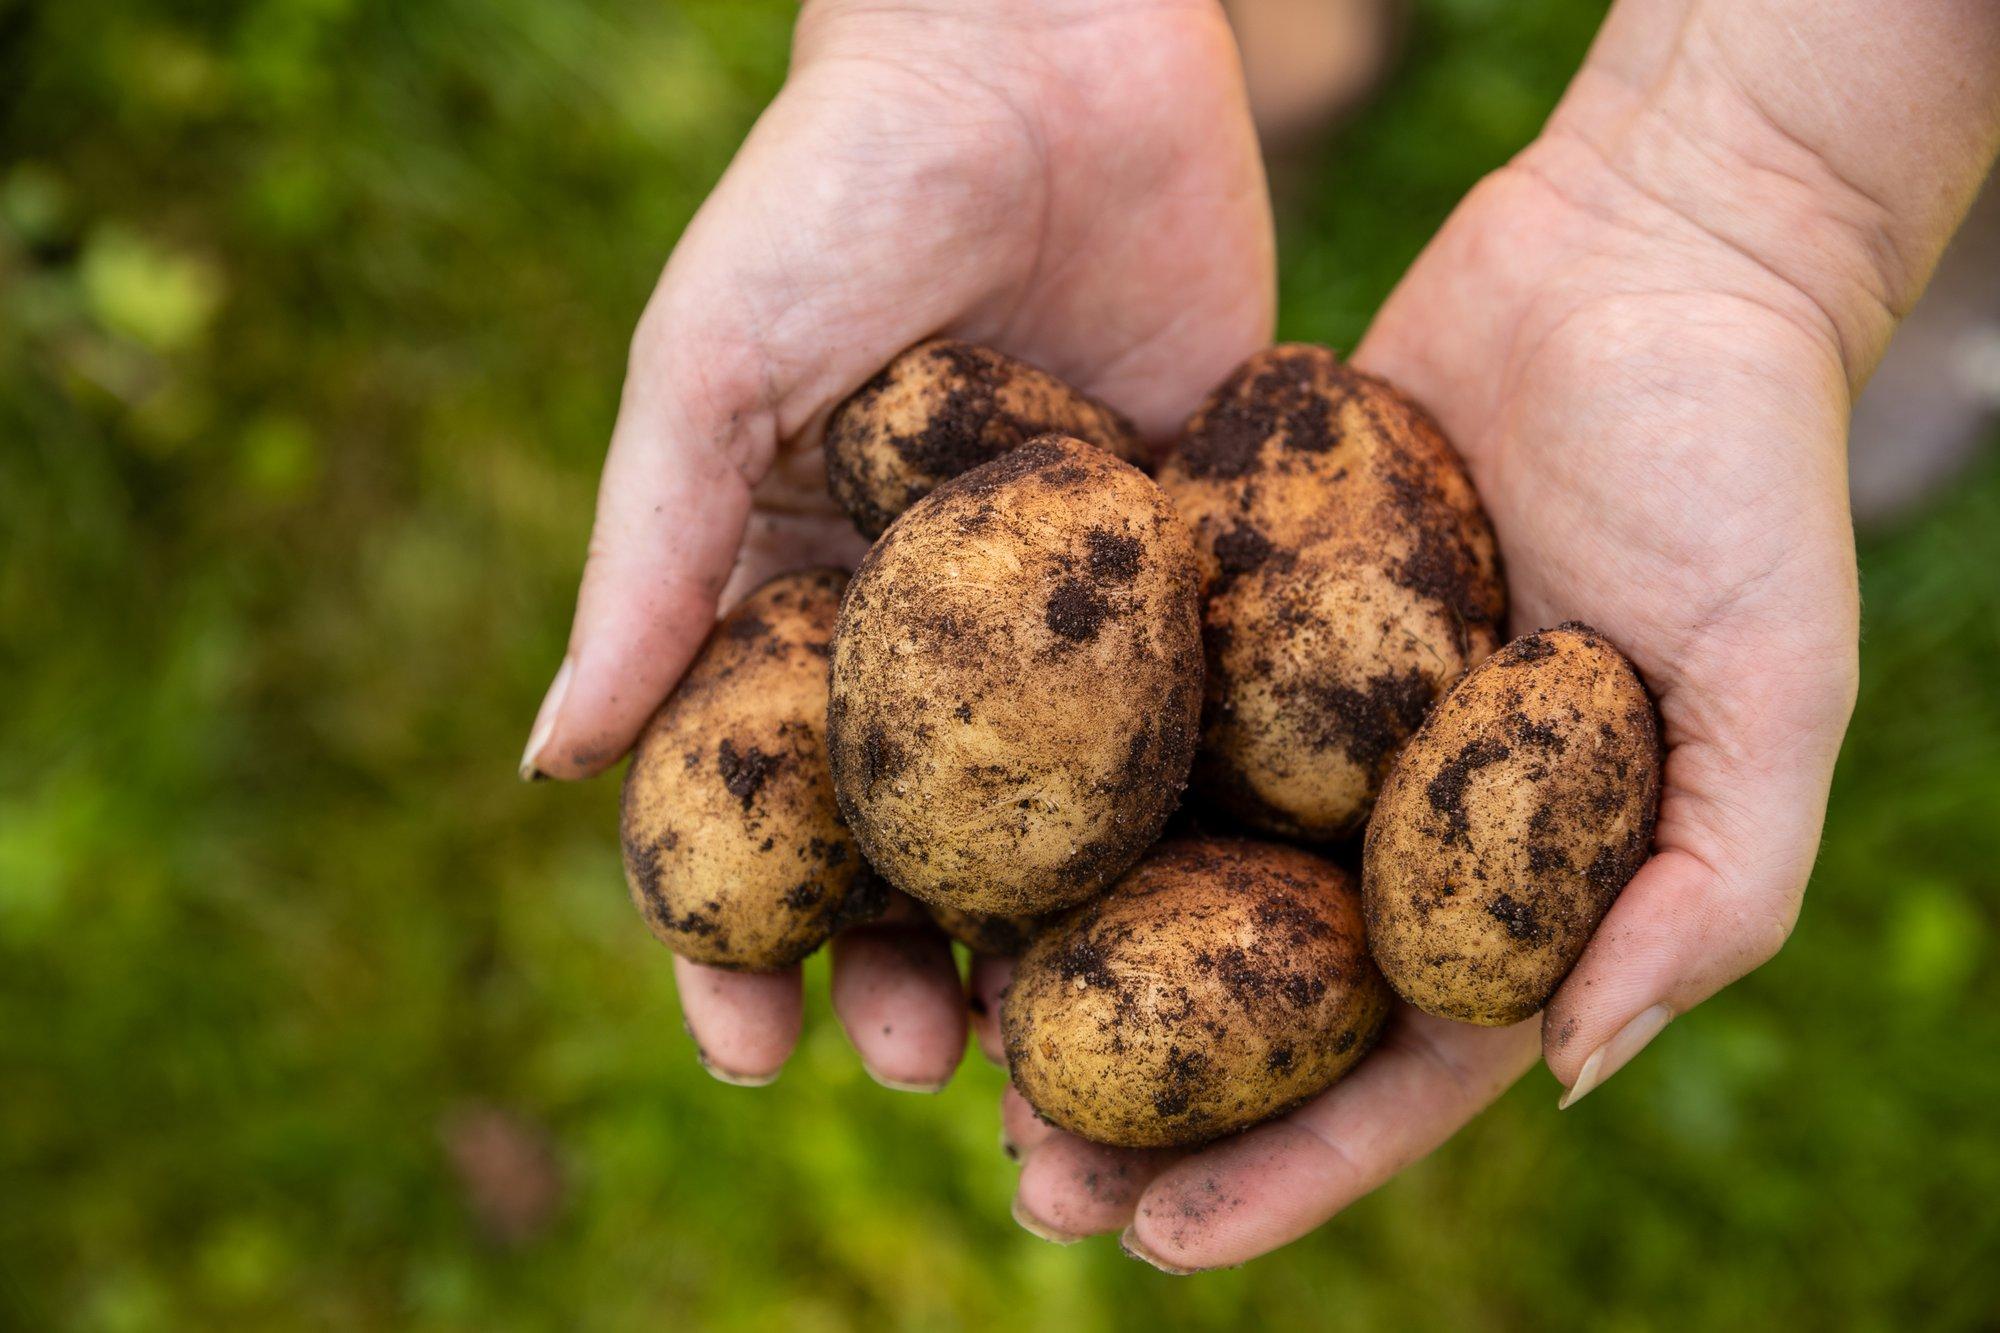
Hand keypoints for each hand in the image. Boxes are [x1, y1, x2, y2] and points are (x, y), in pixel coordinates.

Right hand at [521, 0, 1273, 1086]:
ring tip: (1076, 1041)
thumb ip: (647, 560)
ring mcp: (1071, 604)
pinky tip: (1225, 906)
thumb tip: (550, 764)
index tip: (748, 1045)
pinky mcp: (1197, 549)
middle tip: (935, 1062)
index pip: (755, 804)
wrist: (1039, 35)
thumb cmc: (833, 186)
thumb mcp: (710, 369)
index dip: (737, 935)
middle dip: (911, 966)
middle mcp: (932, 625)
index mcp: (796, 593)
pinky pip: (1208, 698)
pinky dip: (1210, 806)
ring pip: (1068, 810)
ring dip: (1064, 934)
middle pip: (917, 841)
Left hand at [1005, 70, 1904, 1271]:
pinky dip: (1044, 776)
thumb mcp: (1774, 686)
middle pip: (1246, 996)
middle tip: (1019, 1178)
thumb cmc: (1742, 468)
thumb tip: (1565, 1066)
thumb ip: (1706, 886)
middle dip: (1138, 1104)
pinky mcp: (1229, 601)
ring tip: (948, 1039)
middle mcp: (1385, 813)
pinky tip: (942, 830)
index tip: (1154, 1242)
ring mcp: (1298, 712)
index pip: (1389, 1066)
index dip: (1283, 1168)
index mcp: (1508, 878)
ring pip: (1161, 867)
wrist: (1648, 253)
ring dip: (1061, 963)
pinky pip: (1126, 704)